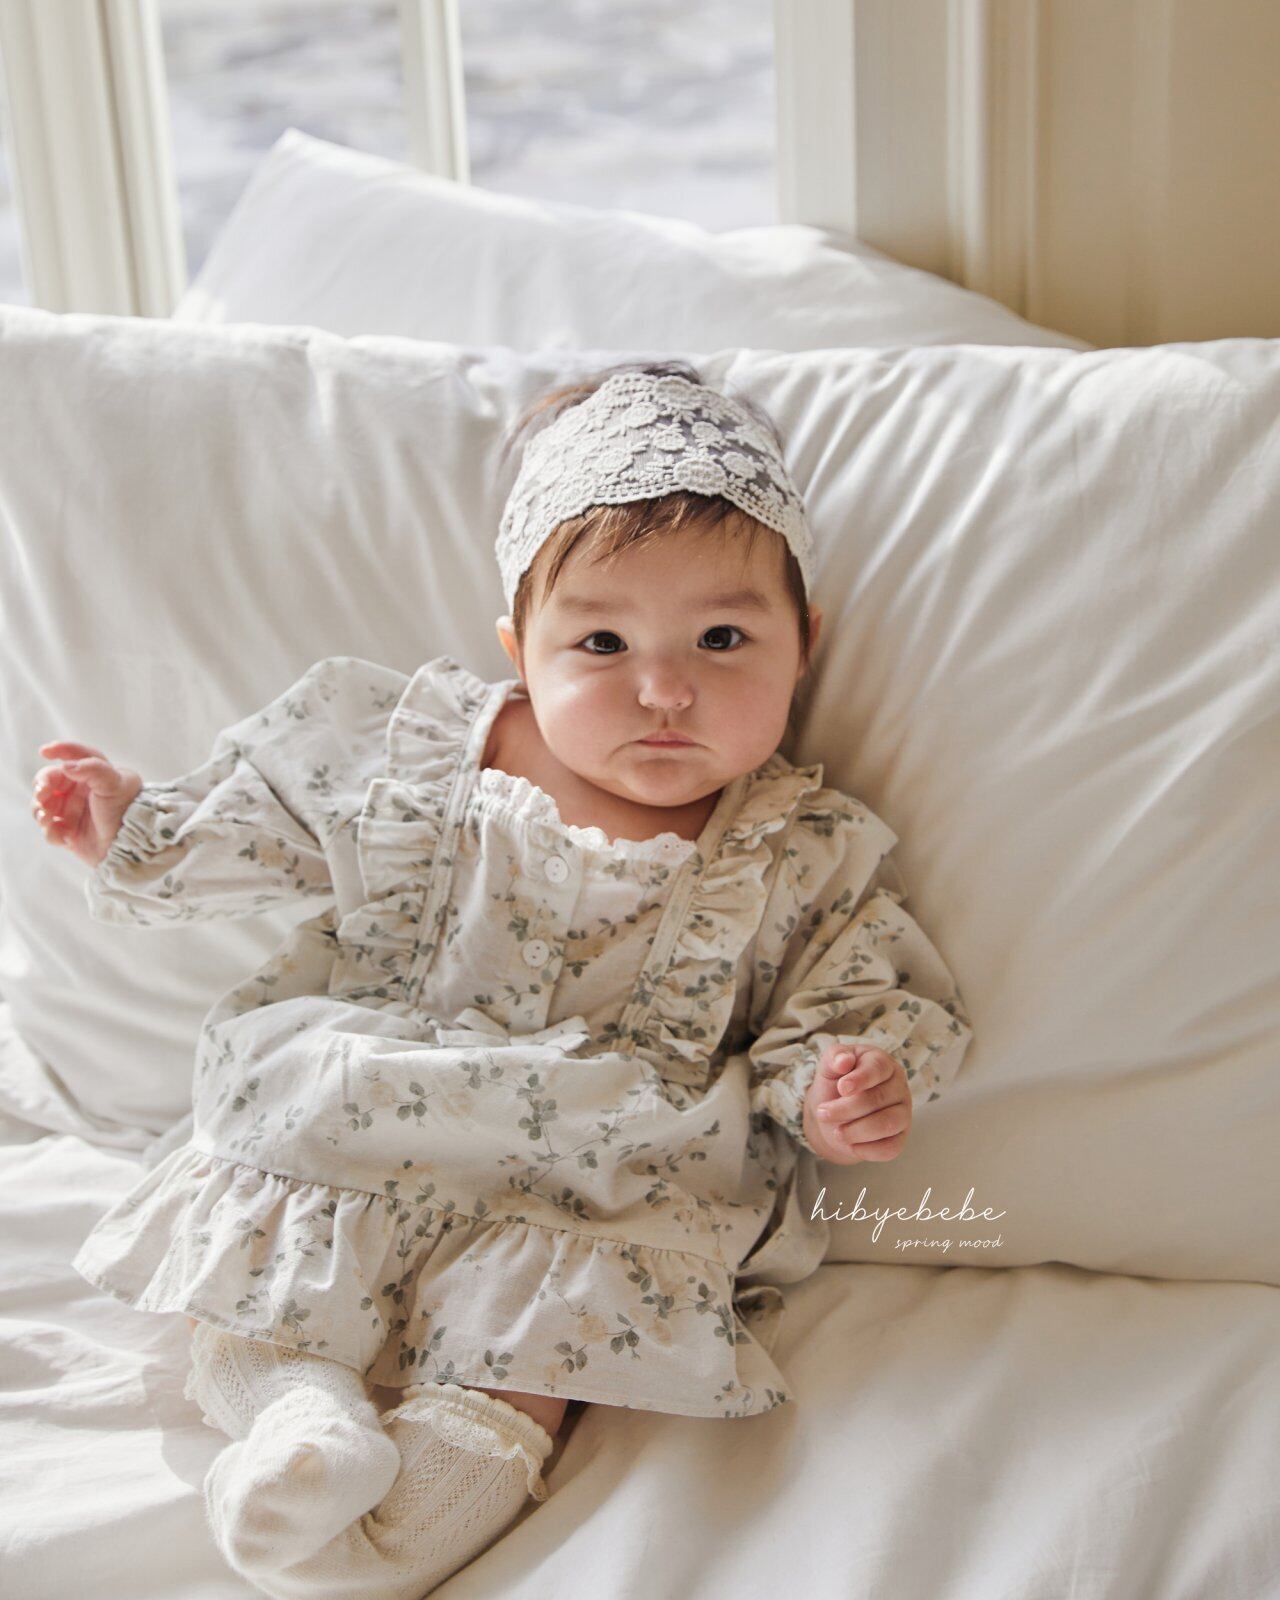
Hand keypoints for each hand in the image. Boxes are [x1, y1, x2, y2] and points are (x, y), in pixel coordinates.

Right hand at [31, 742, 142, 868]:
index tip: (44, 751)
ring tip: (46, 817)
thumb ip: (93, 769)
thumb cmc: (125, 810)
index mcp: (93, 774)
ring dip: (39, 809)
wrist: (130, 845)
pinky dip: (51, 832)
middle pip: (49, 780)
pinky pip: (49, 829)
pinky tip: (63, 836)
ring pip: (43, 804)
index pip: (74, 755)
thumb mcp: (114, 784)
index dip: (59, 750)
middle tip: (42, 794)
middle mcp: (79, 790)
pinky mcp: (67, 831)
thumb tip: (65, 766)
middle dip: (42, 786)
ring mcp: (71, 810)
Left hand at [802, 1042, 911, 1164]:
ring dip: (856, 1131)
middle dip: (846, 1109)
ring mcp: (903, 1114)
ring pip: (887, 1125)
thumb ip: (834, 1057)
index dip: (860, 1079)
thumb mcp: (829, 1067)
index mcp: (883, 1063)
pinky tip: (851, 1145)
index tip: (841, 1088)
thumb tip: (844, 1061)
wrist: (835, 1114)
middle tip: (822, 1113)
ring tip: (836, 1132)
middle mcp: (899, 1087)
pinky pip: (890, 1148)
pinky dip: (867, 1150)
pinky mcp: (900, 1138)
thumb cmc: (836, 1084)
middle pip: (878, 1099)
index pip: (878, 1068)